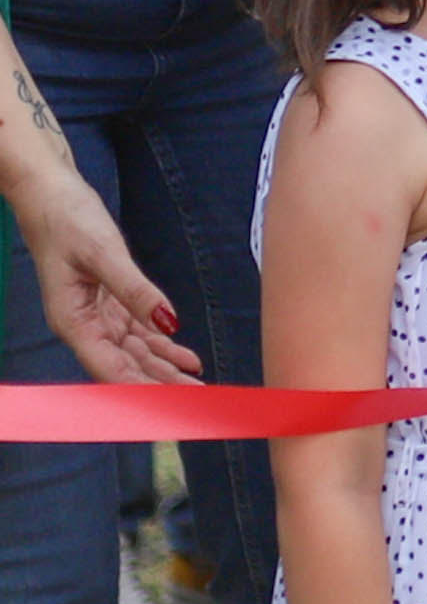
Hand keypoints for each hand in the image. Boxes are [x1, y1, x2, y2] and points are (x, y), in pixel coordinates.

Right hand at [6, 169, 198, 384]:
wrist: (52, 196)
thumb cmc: (68, 221)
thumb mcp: (104, 252)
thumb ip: (137, 290)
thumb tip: (169, 323)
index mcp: (74, 322)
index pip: (111, 369)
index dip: (142, 391)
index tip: (171, 407)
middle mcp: (84, 326)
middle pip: (125, 367)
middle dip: (160, 387)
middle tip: (199, 403)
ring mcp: (97, 316)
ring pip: (135, 353)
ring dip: (165, 371)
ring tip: (199, 387)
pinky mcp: (109, 302)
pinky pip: (138, 333)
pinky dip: (162, 346)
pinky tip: (185, 358)